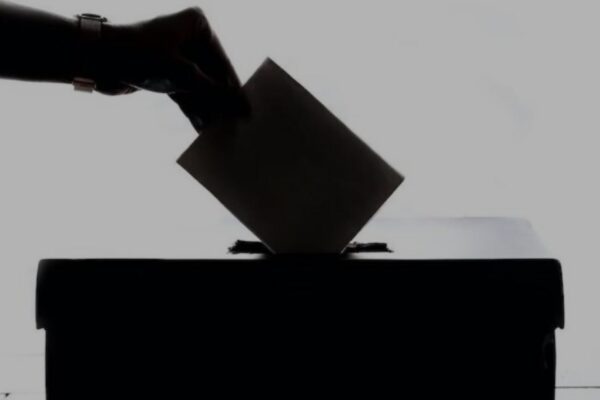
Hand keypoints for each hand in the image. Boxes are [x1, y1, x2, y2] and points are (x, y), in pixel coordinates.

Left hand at [98, 7, 243, 130]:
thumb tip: (242, 108)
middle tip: (233, 124)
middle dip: (219, 101)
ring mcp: (176, 55)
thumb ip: (215, 93)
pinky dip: (192, 107)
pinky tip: (202, 125)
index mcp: (198, 25)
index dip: (234, 89)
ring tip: (218, 130)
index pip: (223, 61)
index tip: (247, 111)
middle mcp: (189, 37)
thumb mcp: (184, 76)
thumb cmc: (140, 56)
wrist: (96, 59)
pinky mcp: (165, 72)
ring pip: (199, 86)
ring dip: (206, 107)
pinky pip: (185, 91)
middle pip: (212, 75)